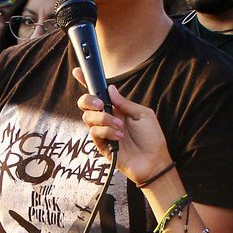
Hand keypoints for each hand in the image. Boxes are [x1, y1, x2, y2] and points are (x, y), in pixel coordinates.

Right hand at [74, 71, 172, 185]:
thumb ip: (124, 102)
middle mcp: (107, 119)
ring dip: (104, 119)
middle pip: (85, 104)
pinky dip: (107, 131)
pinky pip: (95, 133)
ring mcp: (103, 132)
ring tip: (120, 126)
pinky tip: (119, 137)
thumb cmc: (152, 138)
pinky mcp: (102, 146)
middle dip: (89, 100)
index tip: (78, 71)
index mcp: (117, 108)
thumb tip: (110, 89)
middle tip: (101, 105)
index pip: (98, 94)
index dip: (87, 82)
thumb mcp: (142, 114)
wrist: (154, 161)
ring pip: (88, 118)